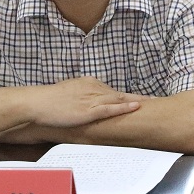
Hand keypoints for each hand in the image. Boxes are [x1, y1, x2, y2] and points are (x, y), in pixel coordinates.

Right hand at [27, 76, 147, 127]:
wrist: (37, 103)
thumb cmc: (49, 101)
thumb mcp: (68, 94)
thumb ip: (81, 96)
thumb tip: (86, 102)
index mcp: (88, 84)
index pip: (112, 90)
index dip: (128, 95)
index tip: (142, 98)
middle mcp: (93, 88)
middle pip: (120, 93)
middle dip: (138, 97)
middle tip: (156, 100)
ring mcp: (91, 99)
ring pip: (119, 99)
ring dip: (136, 101)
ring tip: (153, 104)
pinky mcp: (88, 110)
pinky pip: (109, 108)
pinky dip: (123, 107)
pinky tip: (135, 107)